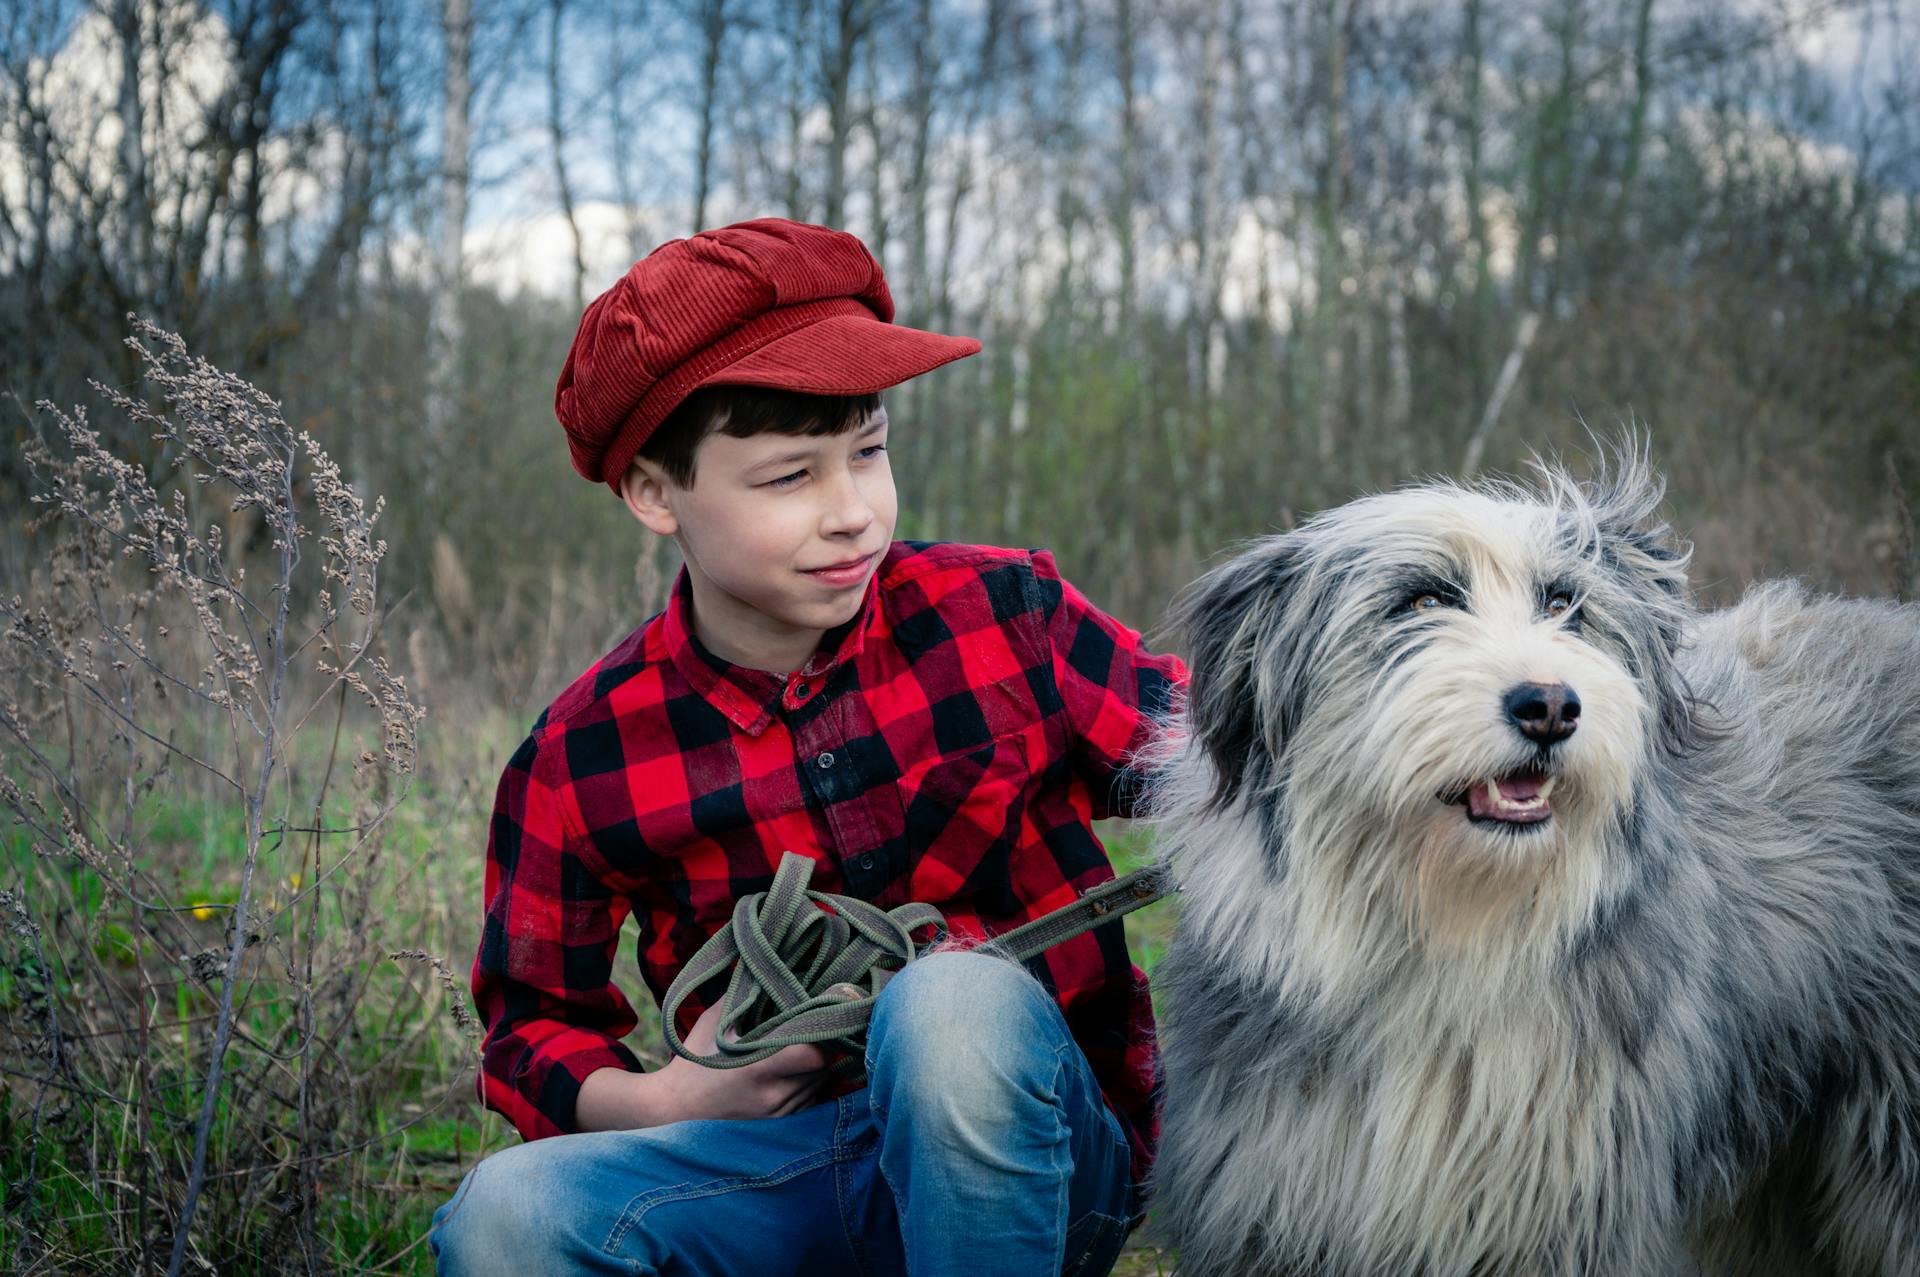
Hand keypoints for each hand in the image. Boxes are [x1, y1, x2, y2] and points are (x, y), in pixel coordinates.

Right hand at [579, 999, 834, 1129]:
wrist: (673, 1113)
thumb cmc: (694, 1061)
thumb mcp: (714, 1021)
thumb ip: (744, 990)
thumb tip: (763, 953)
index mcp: (757, 1070)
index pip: (815, 1053)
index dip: (829, 1029)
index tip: (832, 1006)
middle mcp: (774, 1097)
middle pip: (825, 1065)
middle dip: (829, 1039)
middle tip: (825, 1015)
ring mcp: (780, 1116)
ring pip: (821, 1081)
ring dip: (821, 1060)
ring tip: (809, 1037)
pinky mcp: (782, 1126)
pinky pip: (812, 1096)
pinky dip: (810, 1079)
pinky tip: (796, 1064)